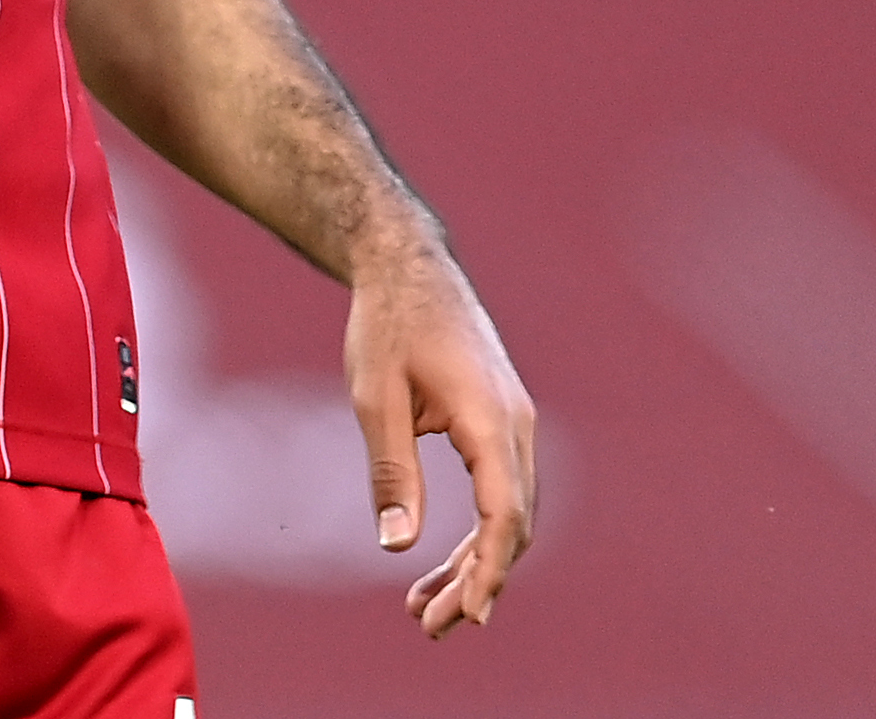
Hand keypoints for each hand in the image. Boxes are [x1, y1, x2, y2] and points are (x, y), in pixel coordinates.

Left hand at [345, 238, 538, 636]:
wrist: (409, 267)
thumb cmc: (387, 325)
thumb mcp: (374, 397)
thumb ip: (391, 471)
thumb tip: (396, 547)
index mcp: (490, 419)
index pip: (504, 514)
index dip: (490, 570)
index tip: (470, 615)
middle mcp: (517, 427)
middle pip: (514, 525)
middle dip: (477, 581)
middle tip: (430, 625)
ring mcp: (516, 426)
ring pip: (510, 514)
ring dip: (476, 563)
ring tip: (426, 608)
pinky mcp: (502, 425)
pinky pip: (501, 492)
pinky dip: (477, 532)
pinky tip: (437, 561)